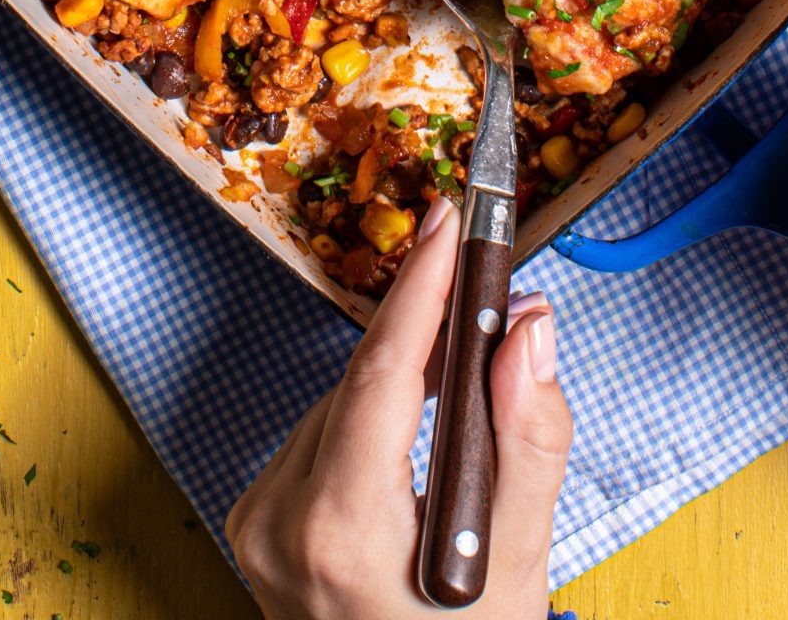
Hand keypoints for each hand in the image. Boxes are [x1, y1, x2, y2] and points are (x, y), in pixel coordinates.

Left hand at [227, 197, 571, 618]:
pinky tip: (417, 420)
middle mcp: (279, 524)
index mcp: (339, 531)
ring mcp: (258, 528)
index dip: (421, 285)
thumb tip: (532, 330)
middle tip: (484, 273)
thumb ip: (529, 442)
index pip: (382, 371)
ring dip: (402, 376)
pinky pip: (321, 438)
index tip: (449, 219)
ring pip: (341, 404)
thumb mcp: (519, 568)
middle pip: (363, 382)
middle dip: (428, 327)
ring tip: (468, 361)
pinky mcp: (255, 528)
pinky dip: (371, 417)